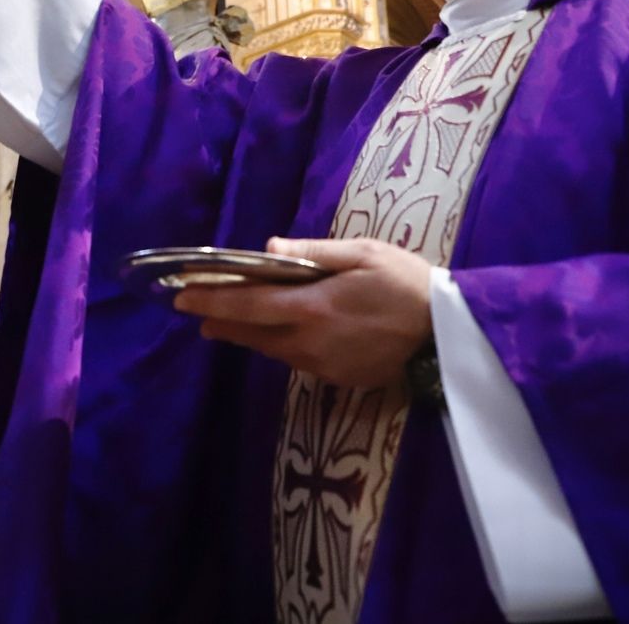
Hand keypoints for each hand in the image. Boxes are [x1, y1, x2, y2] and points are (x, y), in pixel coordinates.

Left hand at [171, 236, 432, 387]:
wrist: (448, 333)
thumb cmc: (406, 282)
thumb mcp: (363, 253)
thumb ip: (312, 252)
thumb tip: (268, 248)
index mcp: (311, 307)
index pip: (247, 304)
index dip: (210, 301)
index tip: (181, 297)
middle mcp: (309, 341)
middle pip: (252, 332)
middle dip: (219, 321)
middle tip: (194, 313)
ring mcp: (323, 364)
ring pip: (272, 349)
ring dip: (247, 334)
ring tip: (226, 323)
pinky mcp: (338, 378)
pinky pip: (297, 360)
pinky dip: (279, 346)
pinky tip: (278, 335)